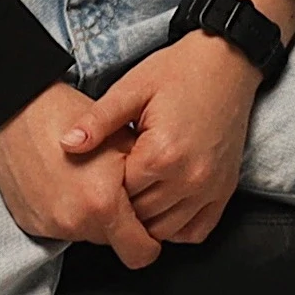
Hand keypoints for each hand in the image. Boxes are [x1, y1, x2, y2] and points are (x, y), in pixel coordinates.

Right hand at [0, 80, 154, 262]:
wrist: (15, 109)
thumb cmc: (67, 116)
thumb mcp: (123, 141)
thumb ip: (149, 182)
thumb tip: (164, 205)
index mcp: (104, 205)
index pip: (142, 254)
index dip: (150, 240)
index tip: (146, 225)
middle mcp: (75, 223)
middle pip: (114, 243)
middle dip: (118, 222)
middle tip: (110, 187)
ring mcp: (49, 226)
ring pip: (87, 235)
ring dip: (91, 216)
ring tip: (83, 180)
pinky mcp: (30, 223)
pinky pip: (60, 228)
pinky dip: (66, 212)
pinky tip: (63, 183)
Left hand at [91, 22, 275, 251]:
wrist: (227, 63)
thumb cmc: (179, 72)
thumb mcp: (131, 88)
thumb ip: (98, 121)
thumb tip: (67, 144)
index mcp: (162, 154)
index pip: (119, 196)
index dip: (102, 187)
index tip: (97, 172)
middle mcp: (190, 178)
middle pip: (141, 218)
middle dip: (122, 206)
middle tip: (112, 185)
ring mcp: (211, 188)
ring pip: (167, 231)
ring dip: (147, 220)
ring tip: (135, 193)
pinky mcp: (225, 190)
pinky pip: (196, 231)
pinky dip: (176, 228)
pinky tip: (161, 206)